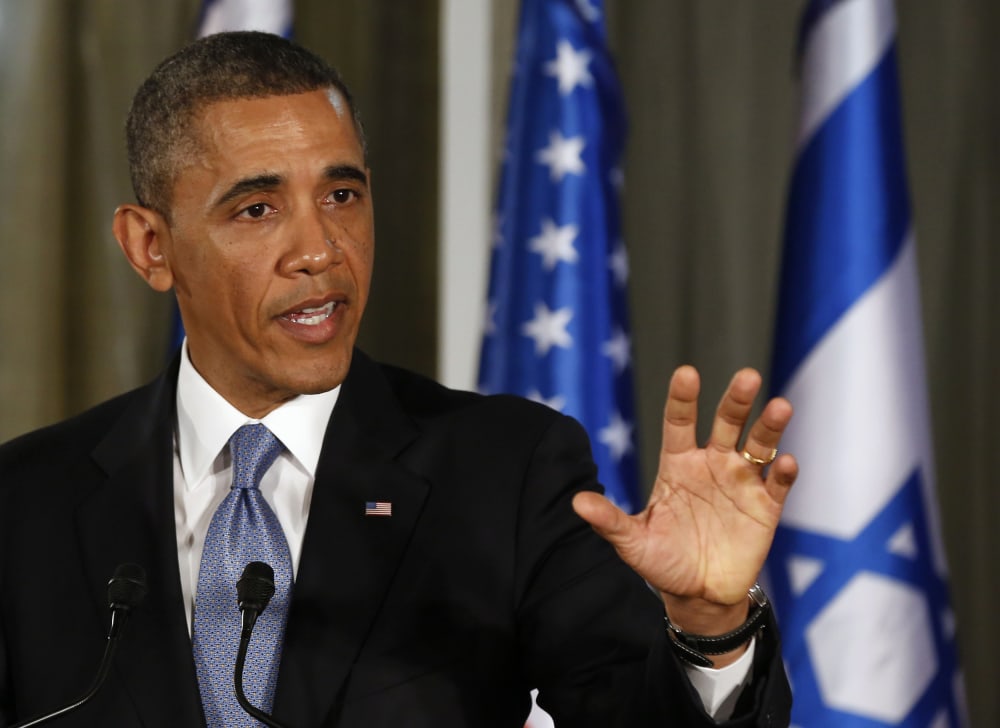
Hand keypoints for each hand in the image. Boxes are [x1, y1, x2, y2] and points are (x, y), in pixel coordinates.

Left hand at [573, 365, 796, 631]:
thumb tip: (577, 503)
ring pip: (758, 444)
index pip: (679, 423)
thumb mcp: (633, 542)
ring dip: (769, 426)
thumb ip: (610, 521)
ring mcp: (741, 482)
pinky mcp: (765, 507)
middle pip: (726, 423)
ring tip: (780, 406)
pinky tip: (785, 462)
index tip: (687, 374)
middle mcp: (712, 464)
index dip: (683, 400)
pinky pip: (777, 483)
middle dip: (736, 400)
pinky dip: (783, 471)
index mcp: (678, 465)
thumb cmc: (662, 562)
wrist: (699, 595)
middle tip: (747, 377)